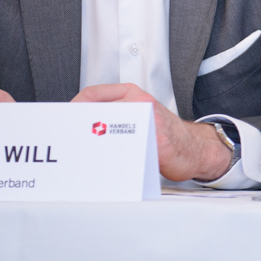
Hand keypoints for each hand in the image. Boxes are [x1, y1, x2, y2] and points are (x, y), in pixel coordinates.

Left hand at [73, 83, 233, 181]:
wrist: (196, 148)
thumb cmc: (164, 135)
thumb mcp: (139, 115)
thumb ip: (114, 115)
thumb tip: (79, 126)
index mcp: (133, 94)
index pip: (92, 95)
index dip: (73, 109)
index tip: (63, 123)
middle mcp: (140, 103)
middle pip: (95, 112)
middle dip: (78, 129)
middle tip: (68, 142)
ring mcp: (149, 121)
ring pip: (107, 131)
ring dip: (92, 146)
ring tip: (83, 157)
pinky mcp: (156, 141)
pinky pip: (126, 150)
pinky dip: (111, 159)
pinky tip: (105, 166)